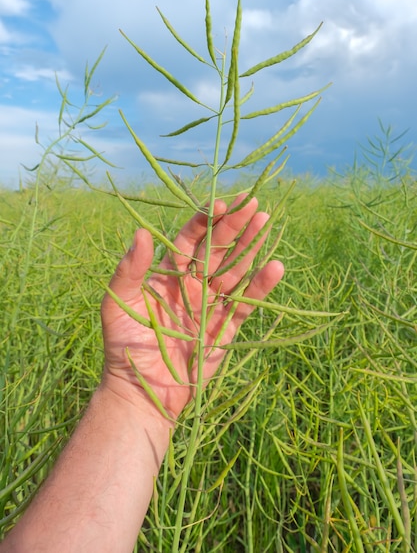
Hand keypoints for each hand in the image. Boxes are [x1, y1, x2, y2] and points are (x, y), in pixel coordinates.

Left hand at [101, 195, 283, 419]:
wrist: (141, 391)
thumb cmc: (124, 346)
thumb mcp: (118, 304)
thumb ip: (130, 270)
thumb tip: (141, 233)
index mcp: (168, 275)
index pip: (191, 240)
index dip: (206, 221)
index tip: (221, 203)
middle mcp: (193, 285)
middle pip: (218, 249)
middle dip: (235, 225)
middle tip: (253, 203)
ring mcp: (211, 305)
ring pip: (236, 269)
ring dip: (251, 246)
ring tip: (266, 220)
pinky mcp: (226, 328)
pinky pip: (246, 303)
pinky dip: (261, 286)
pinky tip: (275, 266)